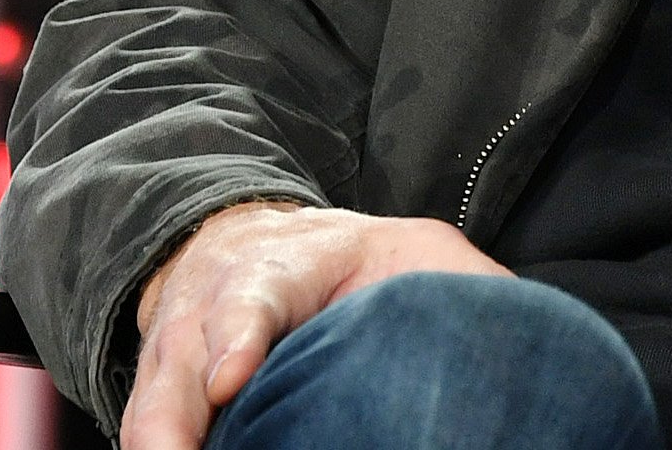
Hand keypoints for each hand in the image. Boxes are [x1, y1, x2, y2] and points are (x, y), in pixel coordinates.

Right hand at [122, 200, 508, 449]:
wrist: (250, 241)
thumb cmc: (350, 260)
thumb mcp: (412, 253)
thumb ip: (458, 288)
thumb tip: (528, 338)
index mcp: (281, 266)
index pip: (252, 294)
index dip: (238, 333)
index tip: (231, 376)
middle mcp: (209, 306)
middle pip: (179, 362)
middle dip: (173, 415)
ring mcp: (173, 352)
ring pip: (148, 404)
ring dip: (156, 443)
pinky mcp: (157, 394)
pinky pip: (144, 429)